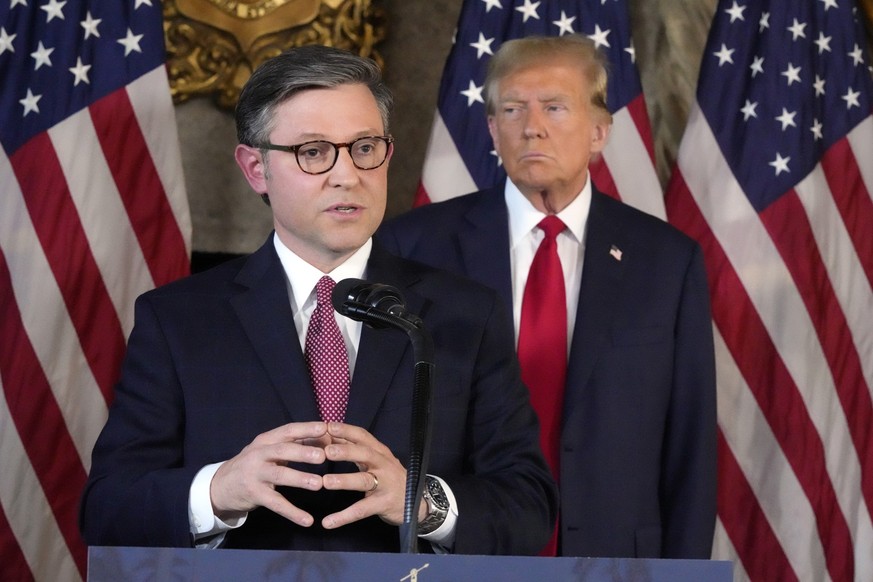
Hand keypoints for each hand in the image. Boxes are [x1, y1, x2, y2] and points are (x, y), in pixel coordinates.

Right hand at [210, 421, 329, 526]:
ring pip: (279, 476)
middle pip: (282, 450)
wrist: (221, 485)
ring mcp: (255, 475)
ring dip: (300, 479)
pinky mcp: (254, 495)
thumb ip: (297, 443)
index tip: (325, 427)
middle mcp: (259, 454)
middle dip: (303, 452)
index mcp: (267, 440)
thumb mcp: (271, 450)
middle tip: (323, 456)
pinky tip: (308, 520)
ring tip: (319, 484)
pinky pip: (276, 504)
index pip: (288, 431)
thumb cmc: (256, 463)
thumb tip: (327, 437)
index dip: (306, 428)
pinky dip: (292, 512)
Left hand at [320, 422, 408, 528]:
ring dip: (344, 480)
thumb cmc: (390, 477)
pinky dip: (344, 516)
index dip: (346, 430)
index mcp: (379, 452)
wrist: (419, 501)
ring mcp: (385, 484)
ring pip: (364, 480)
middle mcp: (383, 464)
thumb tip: (330, 436)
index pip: (363, 436)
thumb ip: (356, 450)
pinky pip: (362, 510)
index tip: (327, 426)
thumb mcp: (377, 460)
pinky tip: (327, 522)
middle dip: (346, 451)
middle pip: (364, 454)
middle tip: (326, 451)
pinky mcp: (383, 504)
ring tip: (325, 482)